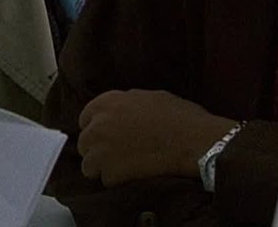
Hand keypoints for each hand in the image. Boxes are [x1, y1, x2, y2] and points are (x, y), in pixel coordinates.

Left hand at [77, 89, 235, 186]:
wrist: (193, 141)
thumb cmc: (179, 117)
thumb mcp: (151, 97)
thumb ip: (128, 103)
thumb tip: (124, 108)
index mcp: (108, 102)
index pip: (86, 117)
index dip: (98, 127)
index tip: (107, 135)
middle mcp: (99, 125)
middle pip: (85, 142)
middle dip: (98, 148)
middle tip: (118, 153)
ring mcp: (102, 150)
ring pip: (89, 165)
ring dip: (103, 167)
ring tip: (124, 168)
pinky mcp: (110, 173)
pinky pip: (106, 181)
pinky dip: (117, 181)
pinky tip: (134, 175)